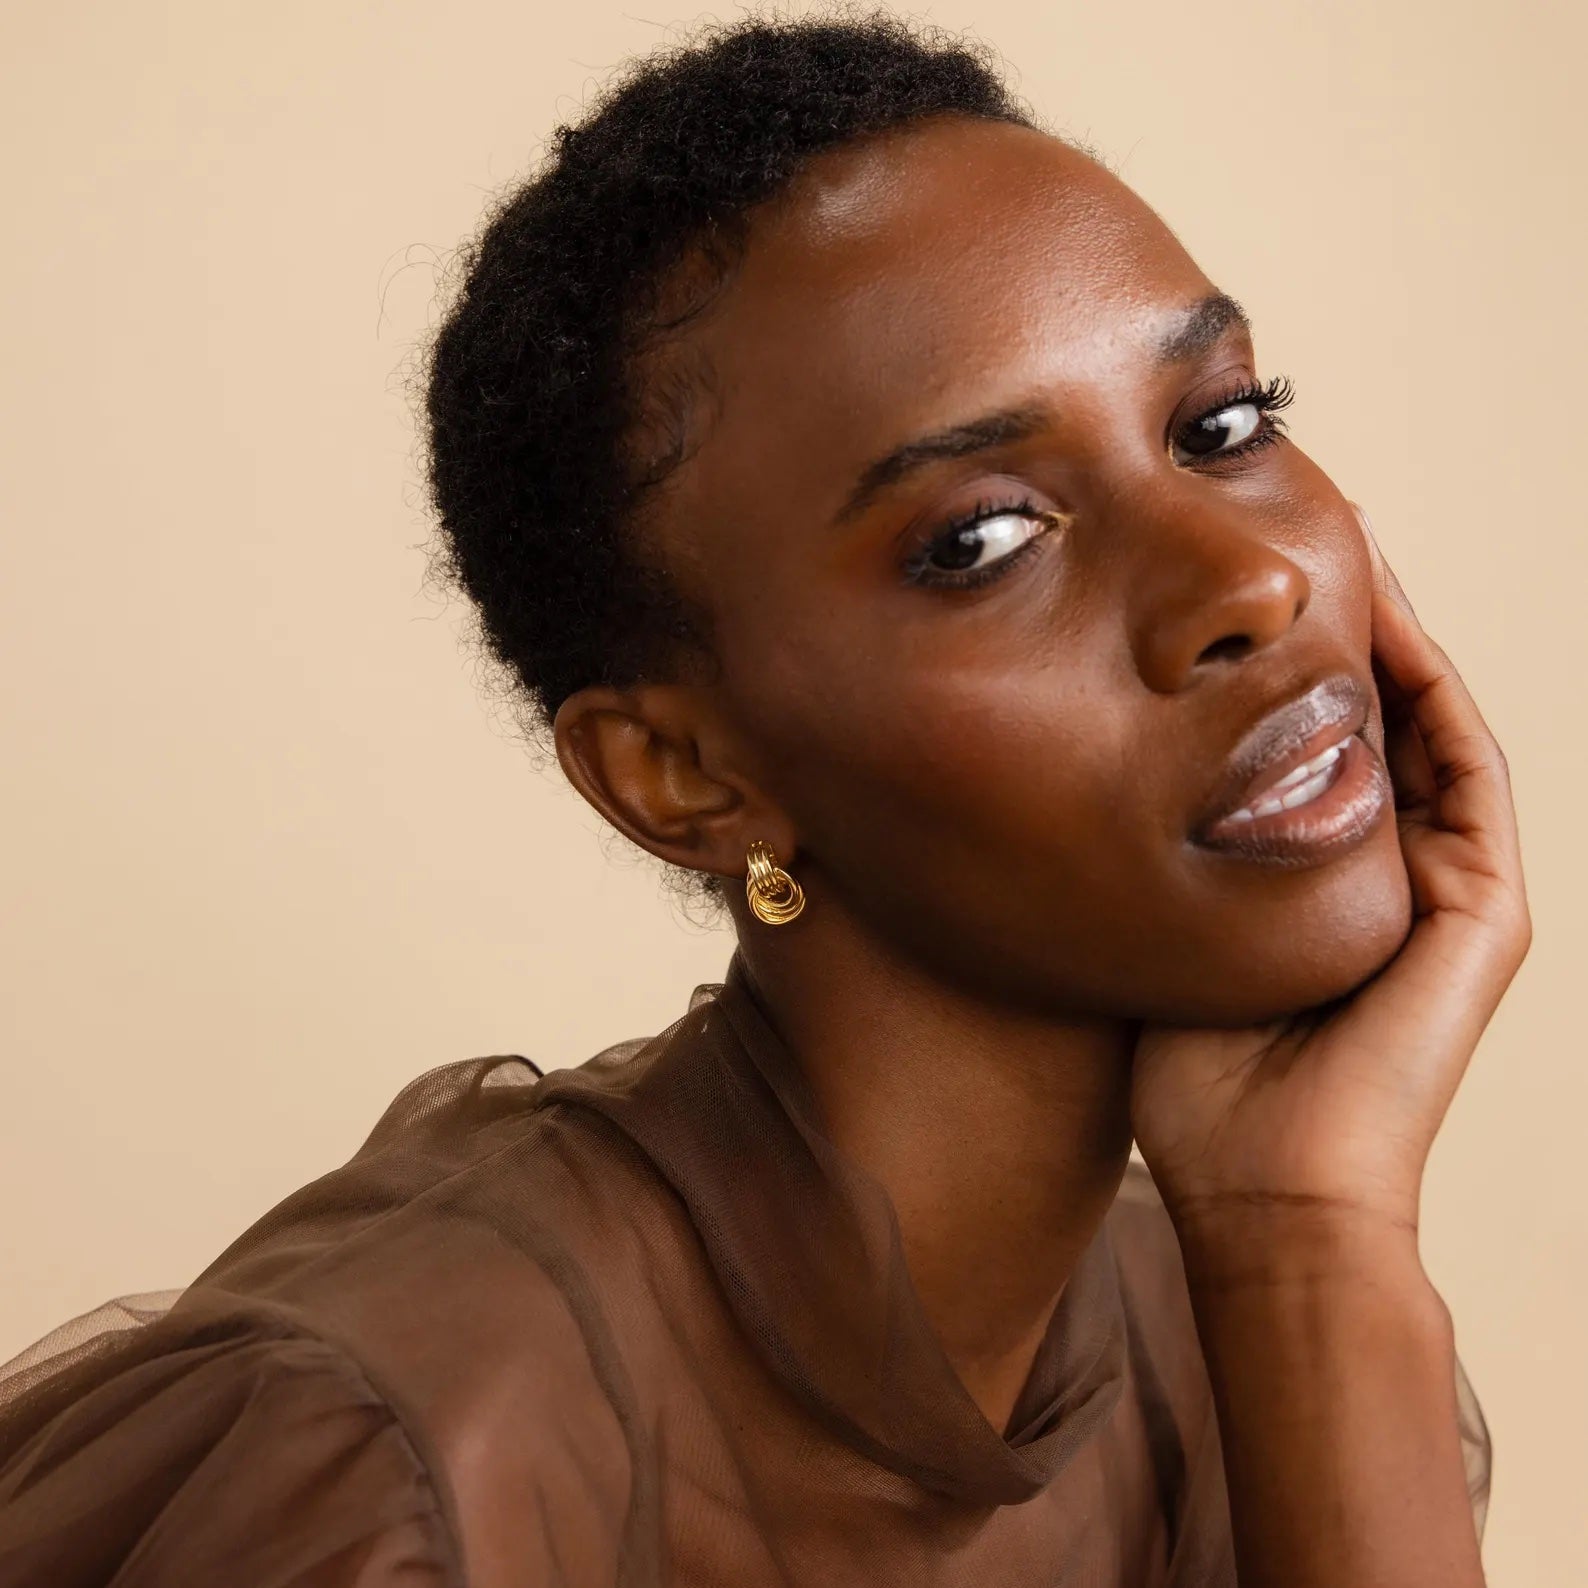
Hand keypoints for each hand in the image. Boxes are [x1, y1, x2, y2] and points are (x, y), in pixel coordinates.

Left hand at [1130, 505, 1531, 1259]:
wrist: (1258, 1195)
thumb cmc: (1189, 1085)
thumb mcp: (1157, 941)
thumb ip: (1146, 863)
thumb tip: (1062, 786)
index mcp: (1322, 884)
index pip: (1311, 746)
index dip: (1279, 665)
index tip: (1226, 594)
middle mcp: (1393, 877)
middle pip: (1373, 719)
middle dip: (1336, 626)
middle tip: (1288, 531)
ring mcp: (1450, 892)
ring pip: (1428, 726)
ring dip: (1392, 633)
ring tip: (1342, 544)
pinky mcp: (1486, 912)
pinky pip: (1469, 774)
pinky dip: (1431, 694)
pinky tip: (1384, 624)